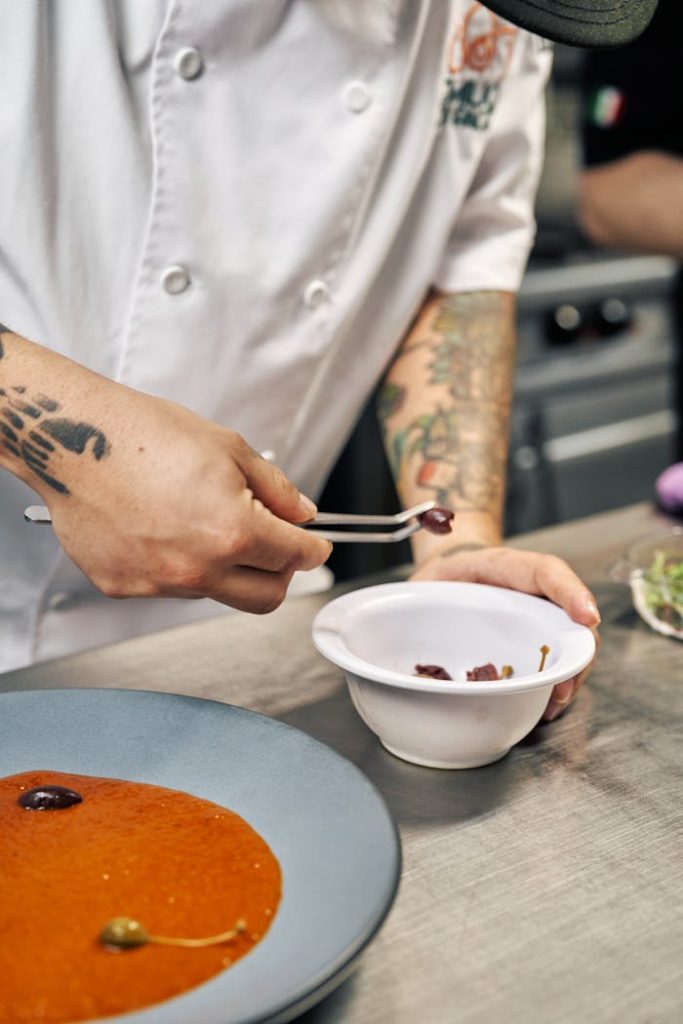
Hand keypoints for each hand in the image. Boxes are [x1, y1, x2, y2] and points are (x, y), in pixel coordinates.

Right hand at [42, 389, 331, 613]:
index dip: (313, 549)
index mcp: (232, 531)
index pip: (295, 558)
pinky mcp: (125, 587)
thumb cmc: (143, 434)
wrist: (71, 438)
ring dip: (225, 568)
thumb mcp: (228, 448)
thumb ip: (274, 489)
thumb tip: (300, 513)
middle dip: (281, 573)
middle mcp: (197, 568)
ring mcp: (159, 583)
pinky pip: (168, 588)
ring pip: (216, 592)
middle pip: (266, 598)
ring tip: (201, 522)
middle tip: (275, 548)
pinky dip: (177, 566)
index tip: (314, 546)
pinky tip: (163, 530)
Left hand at [411, 545, 599, 719]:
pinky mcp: (538, 646)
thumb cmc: (446, 579)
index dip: (570, 592)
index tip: (586, 617)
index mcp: (507, 568)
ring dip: (571, 677)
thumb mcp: (428, 580)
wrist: (455, 581)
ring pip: (573, 646)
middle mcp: (535, 595)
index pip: (545, 571)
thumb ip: (419, 596)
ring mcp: (542, 622)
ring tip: (555, 703)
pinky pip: (558, 665)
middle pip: (573, 619)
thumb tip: (400, 624)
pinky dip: (557, 688)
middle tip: (566, 684)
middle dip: (578, 652)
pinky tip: (545, 707)